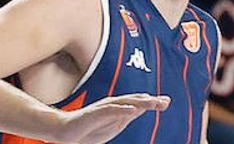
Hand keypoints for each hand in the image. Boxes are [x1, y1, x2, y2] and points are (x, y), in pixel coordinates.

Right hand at [50, 93, 169, 143]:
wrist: (67, 132)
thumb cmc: (90, 130)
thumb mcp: (112, 125)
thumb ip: (126, 116)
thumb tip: (140, 110)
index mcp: (119, 108)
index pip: (138, 103)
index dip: (152, 102)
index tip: (167, 102)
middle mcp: (113, 104)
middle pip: (135, 100)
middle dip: (151, 101)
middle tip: (166, 101)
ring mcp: (104, 107)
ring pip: (125, 103)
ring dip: (140, 102)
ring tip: (154, 103)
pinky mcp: (95, 113)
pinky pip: (110, 110)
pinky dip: (122, 109)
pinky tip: (132, 110)